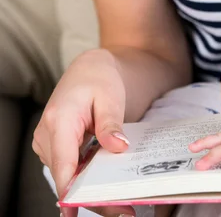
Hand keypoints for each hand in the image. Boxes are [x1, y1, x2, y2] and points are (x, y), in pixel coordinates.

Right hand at [33, 50, 133, 216]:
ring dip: (90, 192)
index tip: (94, 208)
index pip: (64, 165)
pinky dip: (87, 180)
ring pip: (68, 177)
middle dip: (91, 198)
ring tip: (120, 206)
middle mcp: (47, 135)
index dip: (75, 192)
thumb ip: (111, 123)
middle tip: (123, 211)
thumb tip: (118, 148)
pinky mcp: (56, 147)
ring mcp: (49, 143)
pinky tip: (108, 189)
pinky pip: (70, 170)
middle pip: (67, 177)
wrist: (89, 69)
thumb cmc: (99, 79)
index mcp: (59, 121)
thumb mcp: (110, 97)